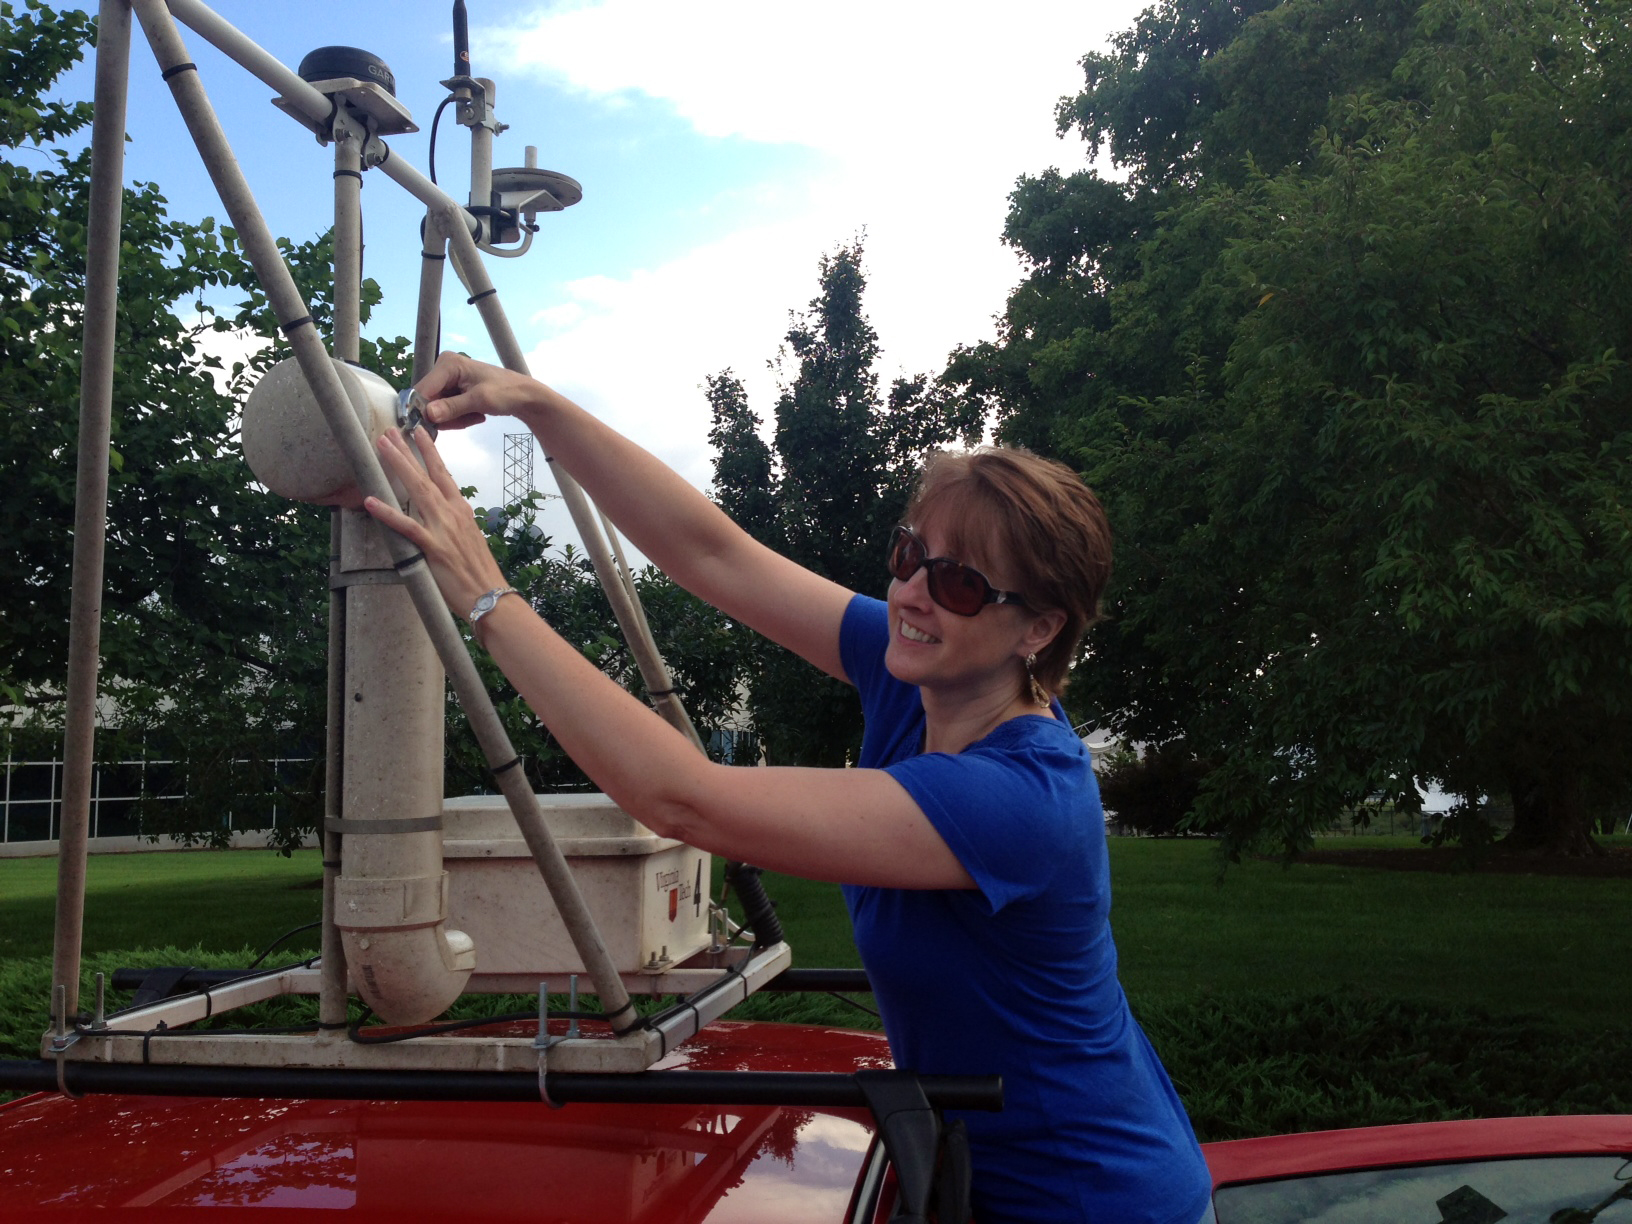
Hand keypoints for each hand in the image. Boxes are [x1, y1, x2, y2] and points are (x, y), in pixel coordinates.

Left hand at [363, 427, 508, 621]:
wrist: (491, 595)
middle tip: (390, 431)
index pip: (444, 474)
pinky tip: (371, 501)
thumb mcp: (469, 539)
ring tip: (382, 447)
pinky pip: (406, 527)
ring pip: (417, 490)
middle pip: (426, 475)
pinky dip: (388, 513)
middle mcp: (452, 513)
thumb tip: (441, 519)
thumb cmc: (479, 572)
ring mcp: (442, 528)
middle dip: (407, 451)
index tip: (419, 432)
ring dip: (398, 466)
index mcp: (461, 510)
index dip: (430, 452)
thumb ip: (453, 524)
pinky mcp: (433, 547)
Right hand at [414, 351, 549, 430]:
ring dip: (455, 419)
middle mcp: (443, 369)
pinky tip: (477, 414)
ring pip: (437, 409)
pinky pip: (446, 411)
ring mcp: (447, 380)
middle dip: (446, 416)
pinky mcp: (452, 391)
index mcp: (447, 364)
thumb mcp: (479, 400)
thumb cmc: (505, 392)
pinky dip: (460, 418)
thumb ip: (453, 407)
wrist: (524, 396)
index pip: (422, 390)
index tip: (430, 429)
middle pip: (428, 401)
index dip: (422, 411)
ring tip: (476, 415)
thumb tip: (428, 414)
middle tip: (469, 420)